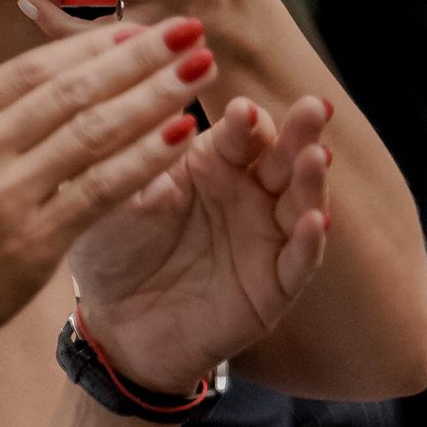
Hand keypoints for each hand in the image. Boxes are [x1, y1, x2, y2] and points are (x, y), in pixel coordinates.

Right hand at [0, 20, 215, 385]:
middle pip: (72, 91)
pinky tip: (182, 135)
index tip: (130, 27)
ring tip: (200, 70)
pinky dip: (144, 160)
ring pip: (95, 133)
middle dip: (137, 57)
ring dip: (155, 97)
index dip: (85, 45)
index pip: (27, 70)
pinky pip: (101, 192)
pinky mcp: (33, 246)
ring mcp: (7, 198)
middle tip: (188, 29)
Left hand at [71, 90, 331, 392]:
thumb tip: (159, 100)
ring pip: (301, 203)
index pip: (241, 133)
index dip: (246, 121)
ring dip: (311, 180)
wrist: (111, 326)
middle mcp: (247, 196)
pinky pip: (299, 263)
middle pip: (283, 158)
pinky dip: (310, 242)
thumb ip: (142, 154)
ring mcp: (265, 241)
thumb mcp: (118, 197)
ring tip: (315, 157)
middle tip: (313, 107)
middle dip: (300, 132)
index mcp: (212, 164)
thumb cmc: (113, 251)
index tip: (242, 111)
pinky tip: (314, 220)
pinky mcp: (272, 289)